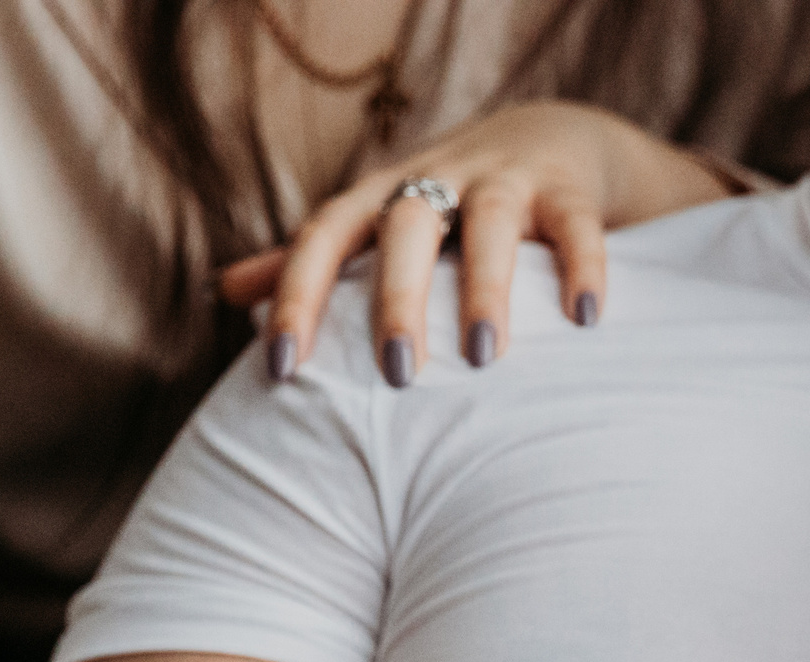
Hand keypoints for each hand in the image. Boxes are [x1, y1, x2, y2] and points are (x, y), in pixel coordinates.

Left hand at [219, 101, 736, 382]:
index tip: (279, 366)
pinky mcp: (568, 190)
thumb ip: (313, 259)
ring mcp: (505, 181)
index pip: (324, 238)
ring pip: (491, 223)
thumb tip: (224, 292)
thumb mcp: (378, 224)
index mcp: (380, 198)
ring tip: (485, 356)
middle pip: (405, 228)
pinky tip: (585, 318)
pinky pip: (575, 225)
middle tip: (398, 373)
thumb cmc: (450, 204)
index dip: (296, 296)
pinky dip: (582, 266)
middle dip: (398, 298)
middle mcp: (438, 181)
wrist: (550, 140)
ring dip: (486, 287)